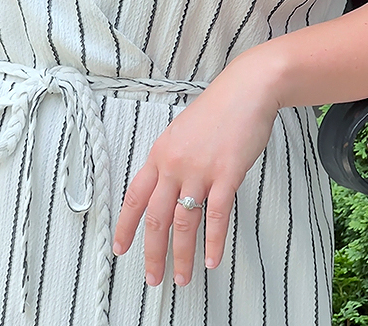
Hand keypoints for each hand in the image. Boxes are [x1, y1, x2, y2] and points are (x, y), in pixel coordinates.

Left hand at [112, 44, 281, 286]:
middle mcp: (174, 164)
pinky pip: (217, 215)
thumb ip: (172, 159)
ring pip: (184, 222)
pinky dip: (214, 242)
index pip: (134, 196)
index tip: (120, 248)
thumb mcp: (182, 132)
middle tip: (153, 277)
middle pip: (156, 217)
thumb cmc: (218, 109)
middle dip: (153, 253)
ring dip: (182, 255)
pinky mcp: (226, 173)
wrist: (246, 90)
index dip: (125, 226)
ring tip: (184, 277)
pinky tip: (212, 259)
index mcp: (160, 153)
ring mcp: (200, 169)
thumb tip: (167, 186)